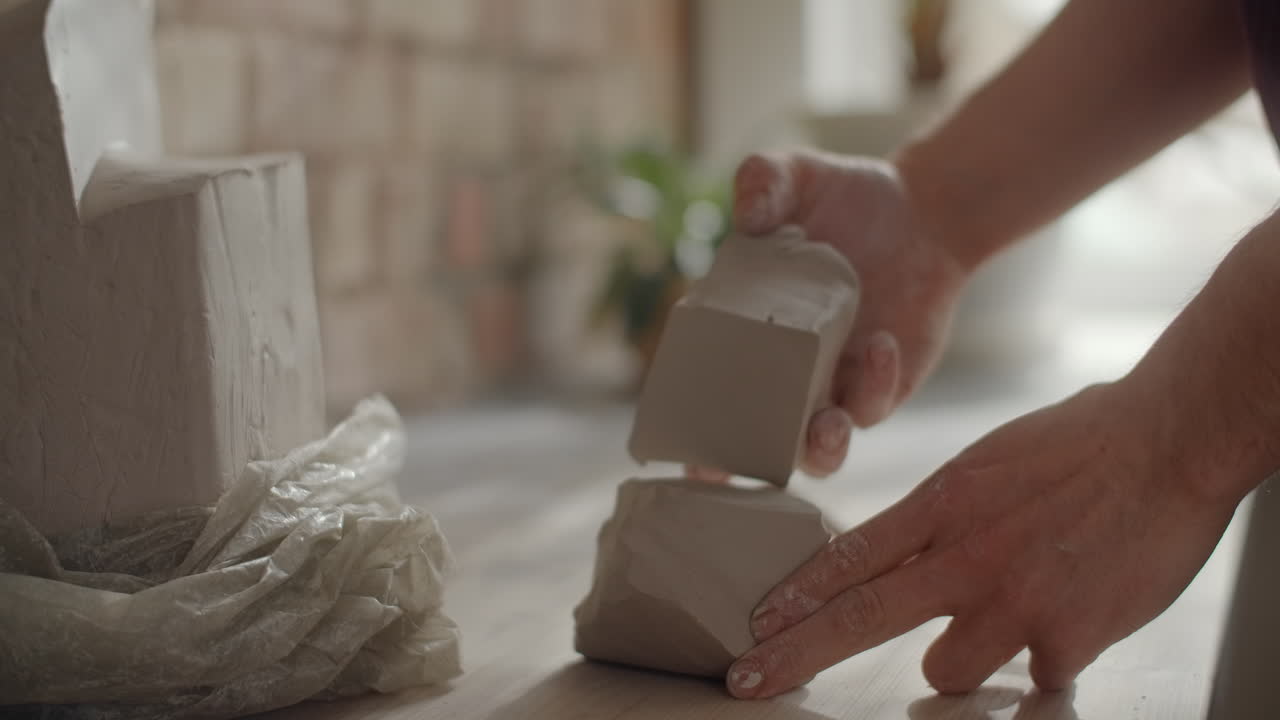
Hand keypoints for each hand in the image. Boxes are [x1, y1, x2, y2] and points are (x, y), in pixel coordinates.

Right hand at [690, 151, 969, 480]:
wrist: (923, 212)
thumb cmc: (848, 197)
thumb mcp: (799, 176)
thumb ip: (765, 181)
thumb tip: (747, 210)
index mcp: (743, 329)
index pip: (703, 385)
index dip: (685, 423)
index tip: (674, 448)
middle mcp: (783, 371)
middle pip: (750, 437)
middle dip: (735, 464)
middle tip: (724, 469)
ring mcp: (831, 386)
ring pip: (815, 446)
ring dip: (815, 449)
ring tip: (823, 429)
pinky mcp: (881, 386)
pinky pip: (870, 406)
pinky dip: (872, 387)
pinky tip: (879, 345)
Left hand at [725, 379, 1240, 697]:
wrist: (1169, 440)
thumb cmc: (1084, 441)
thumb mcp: (988, 462)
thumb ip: (944, 513)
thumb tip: (915, 549)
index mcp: (941, 504)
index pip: (848, 556)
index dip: (796, 595)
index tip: (756, 623)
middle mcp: (963, 556)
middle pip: (858, 618)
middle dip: (793, 655)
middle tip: (747, 680)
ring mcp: (1011, 600)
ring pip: (945, 670)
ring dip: (963, 661)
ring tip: (1005, 627)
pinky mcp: (1065, 637)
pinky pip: (1032, 682)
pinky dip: (1044, 668)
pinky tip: (1068, 632)